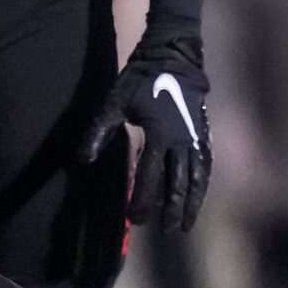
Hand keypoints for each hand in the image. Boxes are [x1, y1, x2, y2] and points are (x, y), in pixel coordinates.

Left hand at [81, 28, 209, 232]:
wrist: (173, 58)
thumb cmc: (140, 80)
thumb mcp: (115, 103)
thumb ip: (99, 132)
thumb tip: (82, 160)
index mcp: (159, 135)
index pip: (150, 177)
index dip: (143, 200)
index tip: (134, 218)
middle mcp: (181, 142)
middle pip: (177, 185)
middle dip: (169, 210)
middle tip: (161, 230)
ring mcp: (196, 139)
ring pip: (197, 179)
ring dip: (190, 204)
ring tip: (184, 225)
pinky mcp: (203, 134)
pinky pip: (206, 166)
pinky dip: (203, 186)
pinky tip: (197, 198)